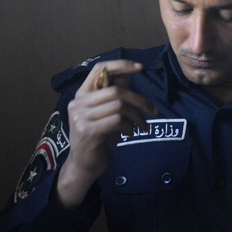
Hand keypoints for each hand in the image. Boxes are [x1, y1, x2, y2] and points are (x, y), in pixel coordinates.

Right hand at [55, 61, 156, 207]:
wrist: (85, 165)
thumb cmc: (99, 138)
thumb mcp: (108, 114)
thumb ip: (115, 96)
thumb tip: (128, 75)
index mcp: (82, 95)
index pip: (98, 69)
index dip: (120, 66)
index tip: (140, 68)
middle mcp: (78, 103)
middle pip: (116, 91)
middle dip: (139, 100)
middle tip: (153, 112)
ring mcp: (81, 117)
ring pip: (119, 106)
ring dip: (137, 116)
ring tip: (143, 126)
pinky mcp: (88, 131)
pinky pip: (117, 120)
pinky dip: (129, 126)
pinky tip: (130, 133)